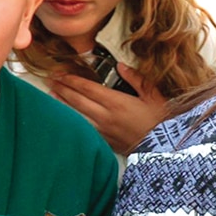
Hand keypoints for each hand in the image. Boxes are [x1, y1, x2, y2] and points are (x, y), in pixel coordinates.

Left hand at [50, 63, 168, 153]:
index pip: (88, 88)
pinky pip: (84, 128)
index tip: (60, 73)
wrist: (165, 149)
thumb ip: (137, 79)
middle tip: (50, 79)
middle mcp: (106, 116)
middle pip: (77, 100)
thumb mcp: (155, 96)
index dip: (72, 79)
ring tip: (52, 95)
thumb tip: (121, 66)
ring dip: (63, 104)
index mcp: (118, 102)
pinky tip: (68, 117)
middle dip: (62, 88)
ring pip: (76, 115)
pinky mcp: (106, 142)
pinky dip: (73, 120)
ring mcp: (104, 130)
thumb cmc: (163, 122)